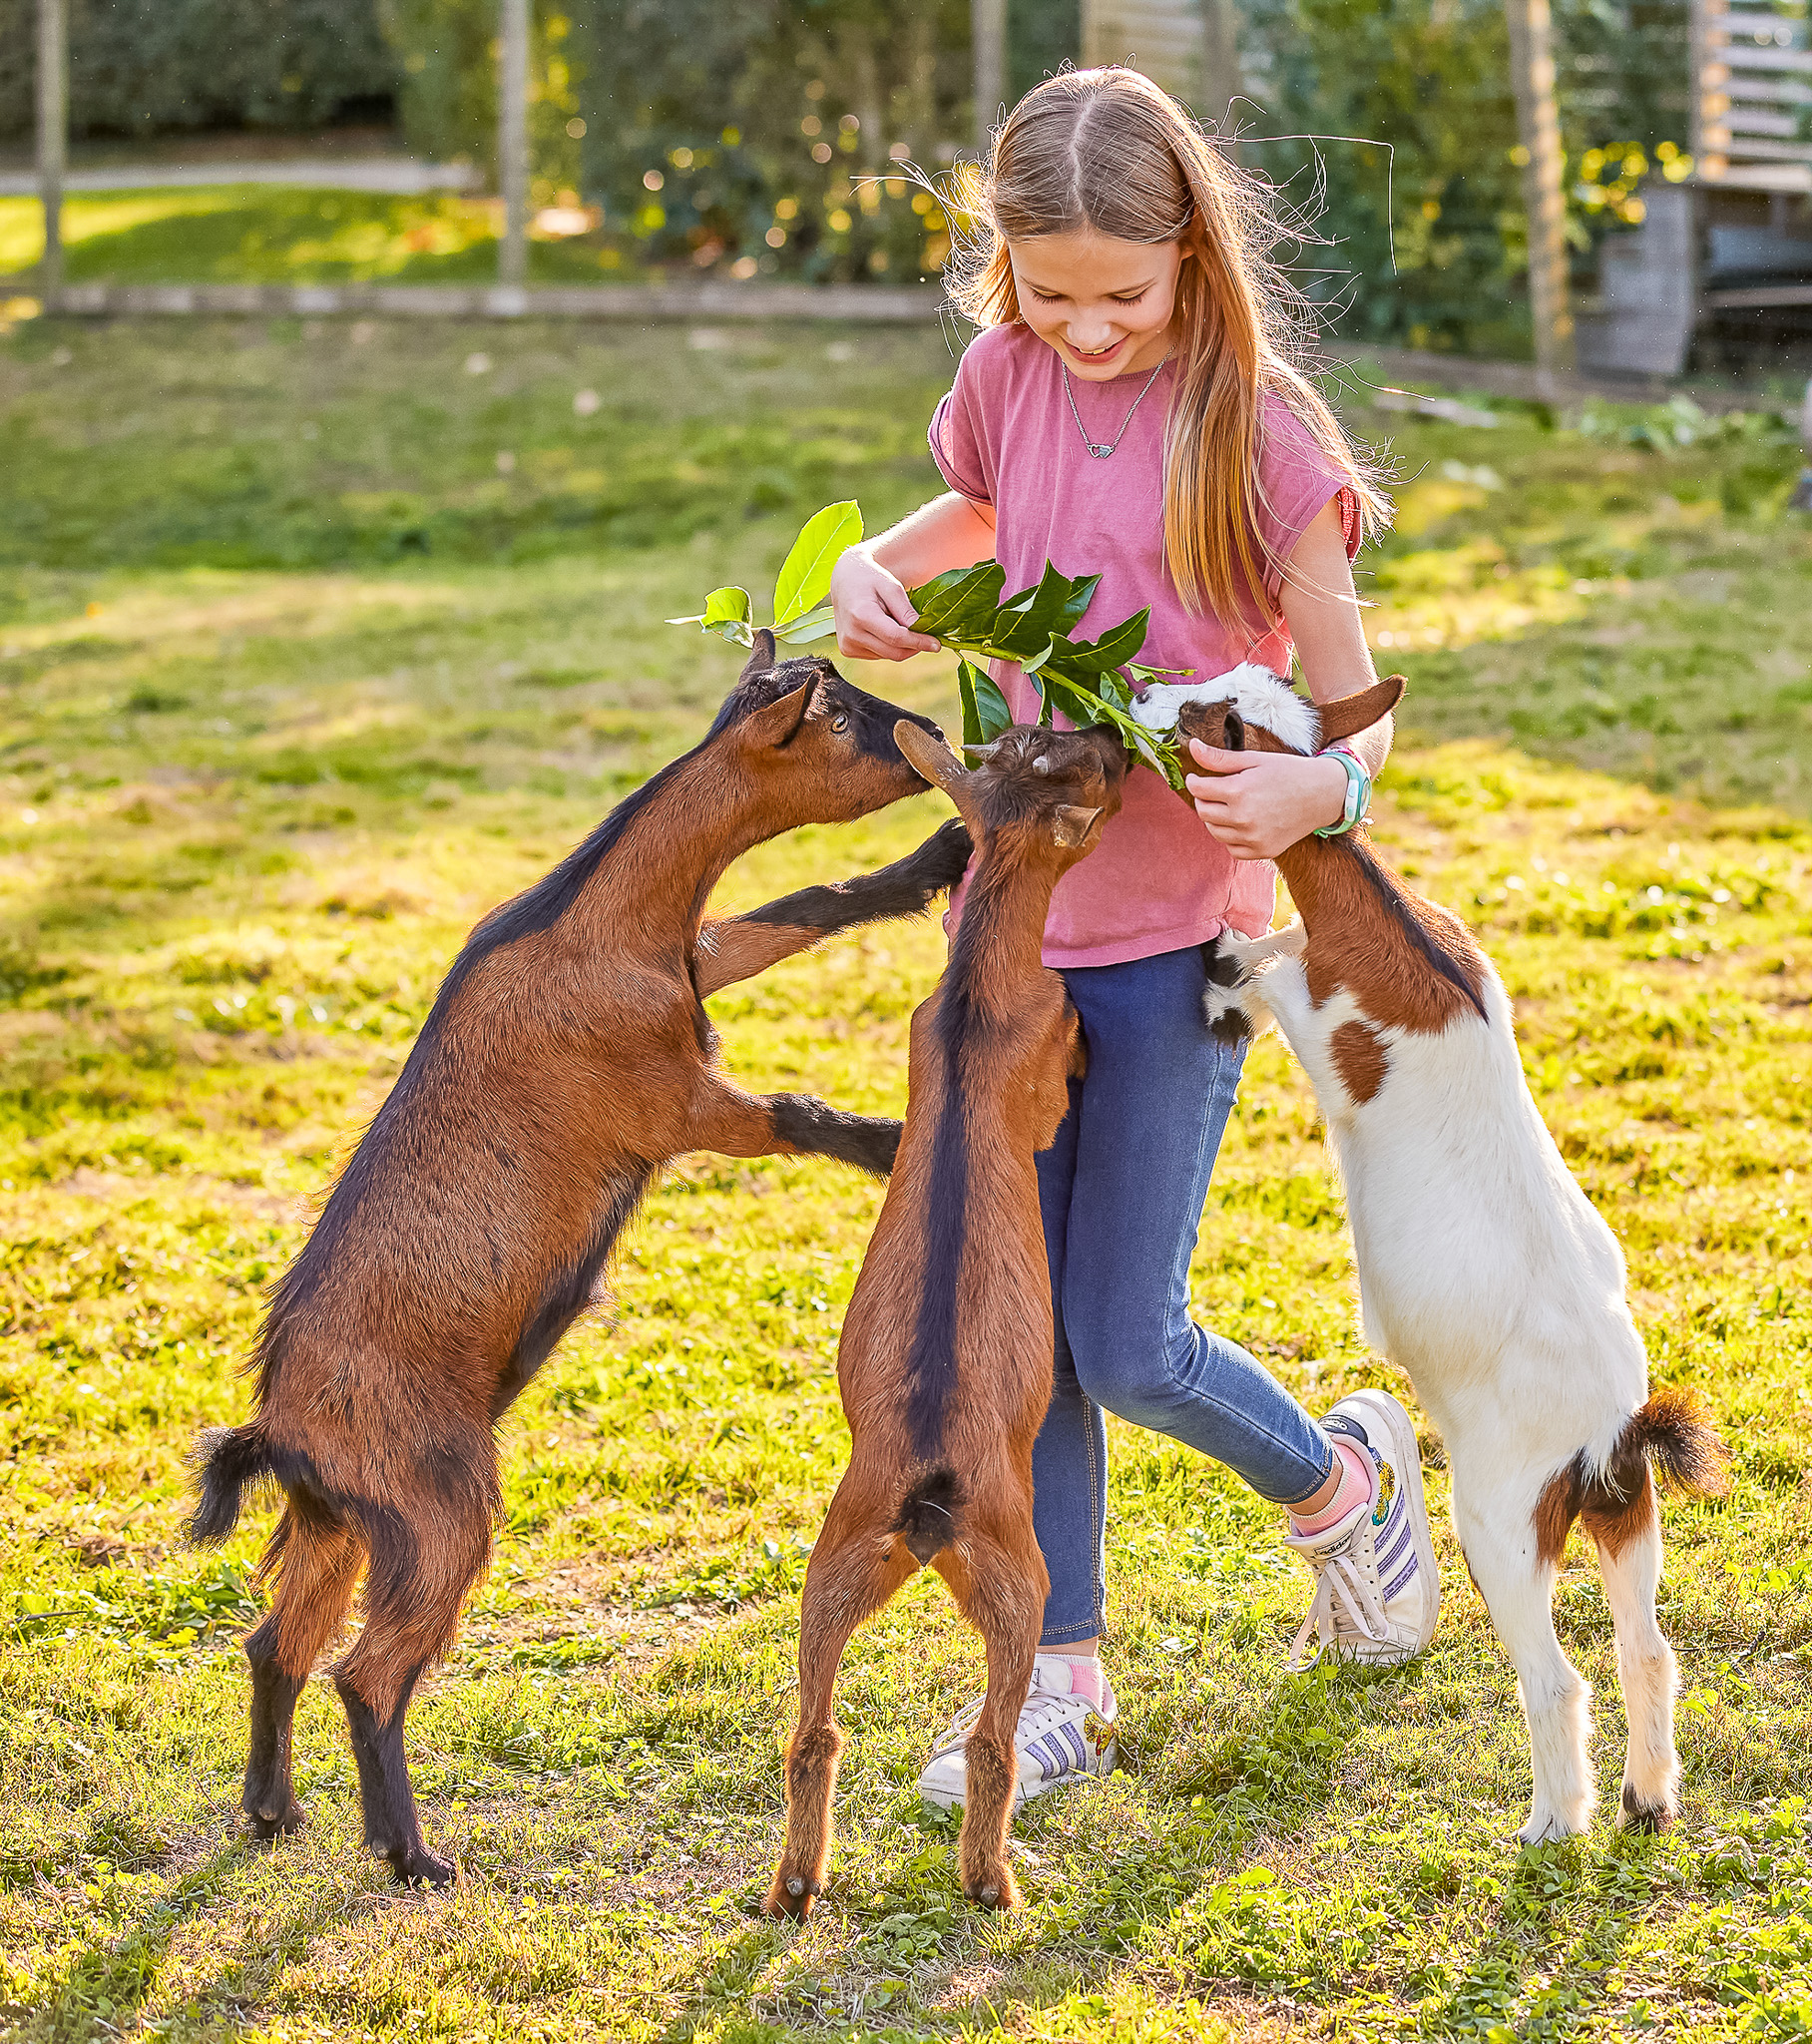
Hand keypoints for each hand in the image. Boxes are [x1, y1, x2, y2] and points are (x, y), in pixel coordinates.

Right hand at [830, 546, 940, 660]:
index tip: (936, 644)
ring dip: (901, 645)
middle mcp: (852, 634)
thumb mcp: (891, 586)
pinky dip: (889, 645)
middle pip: (894, 651)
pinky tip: (885, 628)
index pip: (896, 637)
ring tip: (897, 622)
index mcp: (861, 615)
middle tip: (926, 635)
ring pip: (888, 655)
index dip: (919, 642)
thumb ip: (905, 610)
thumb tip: (921, 631)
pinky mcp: (848, 650)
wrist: (844, 579)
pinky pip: (879, 654)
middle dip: (914, 646)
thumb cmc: (870, 578)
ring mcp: (848, 645)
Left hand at [1185, 741, 1348, 860]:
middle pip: (1203, 811)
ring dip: (1214, 818)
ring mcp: (1253, 838)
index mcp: (1239, 792)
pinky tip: (1240, 823)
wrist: (1322, 794)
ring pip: (1214, 832)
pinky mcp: (1262, 851)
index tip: (1197, 777)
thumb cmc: (1288, 772)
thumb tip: (1192, 747)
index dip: (1193, 781)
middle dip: (1203, 799)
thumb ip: (1219, 757)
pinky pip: (1231, 848)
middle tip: (1213, 790)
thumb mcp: (1254, 760)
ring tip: (1227, 805)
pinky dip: (1230, 837)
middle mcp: (1244, 819)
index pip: (1198, 790)